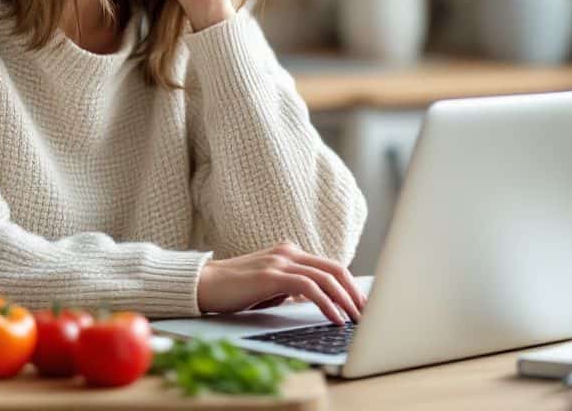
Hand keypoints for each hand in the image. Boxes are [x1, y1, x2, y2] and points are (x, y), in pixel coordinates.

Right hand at [196, 242, 365, 324]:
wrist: (203, 284)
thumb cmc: (234, 290)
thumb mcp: (269, 287)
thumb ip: (291, 288)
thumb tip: (316, 301)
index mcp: (290, 253)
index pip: (330, 267)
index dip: (350, 286)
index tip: (362, 305)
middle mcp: (289, 252)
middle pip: (335, 269)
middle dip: (355, 293)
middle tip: (368, 314)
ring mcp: (280, 261)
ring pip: (326, 276)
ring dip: (346, 300)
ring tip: (357, 319)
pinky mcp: (271, 275)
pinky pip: (309, 287)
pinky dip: (326, 303)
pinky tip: (335, 317)